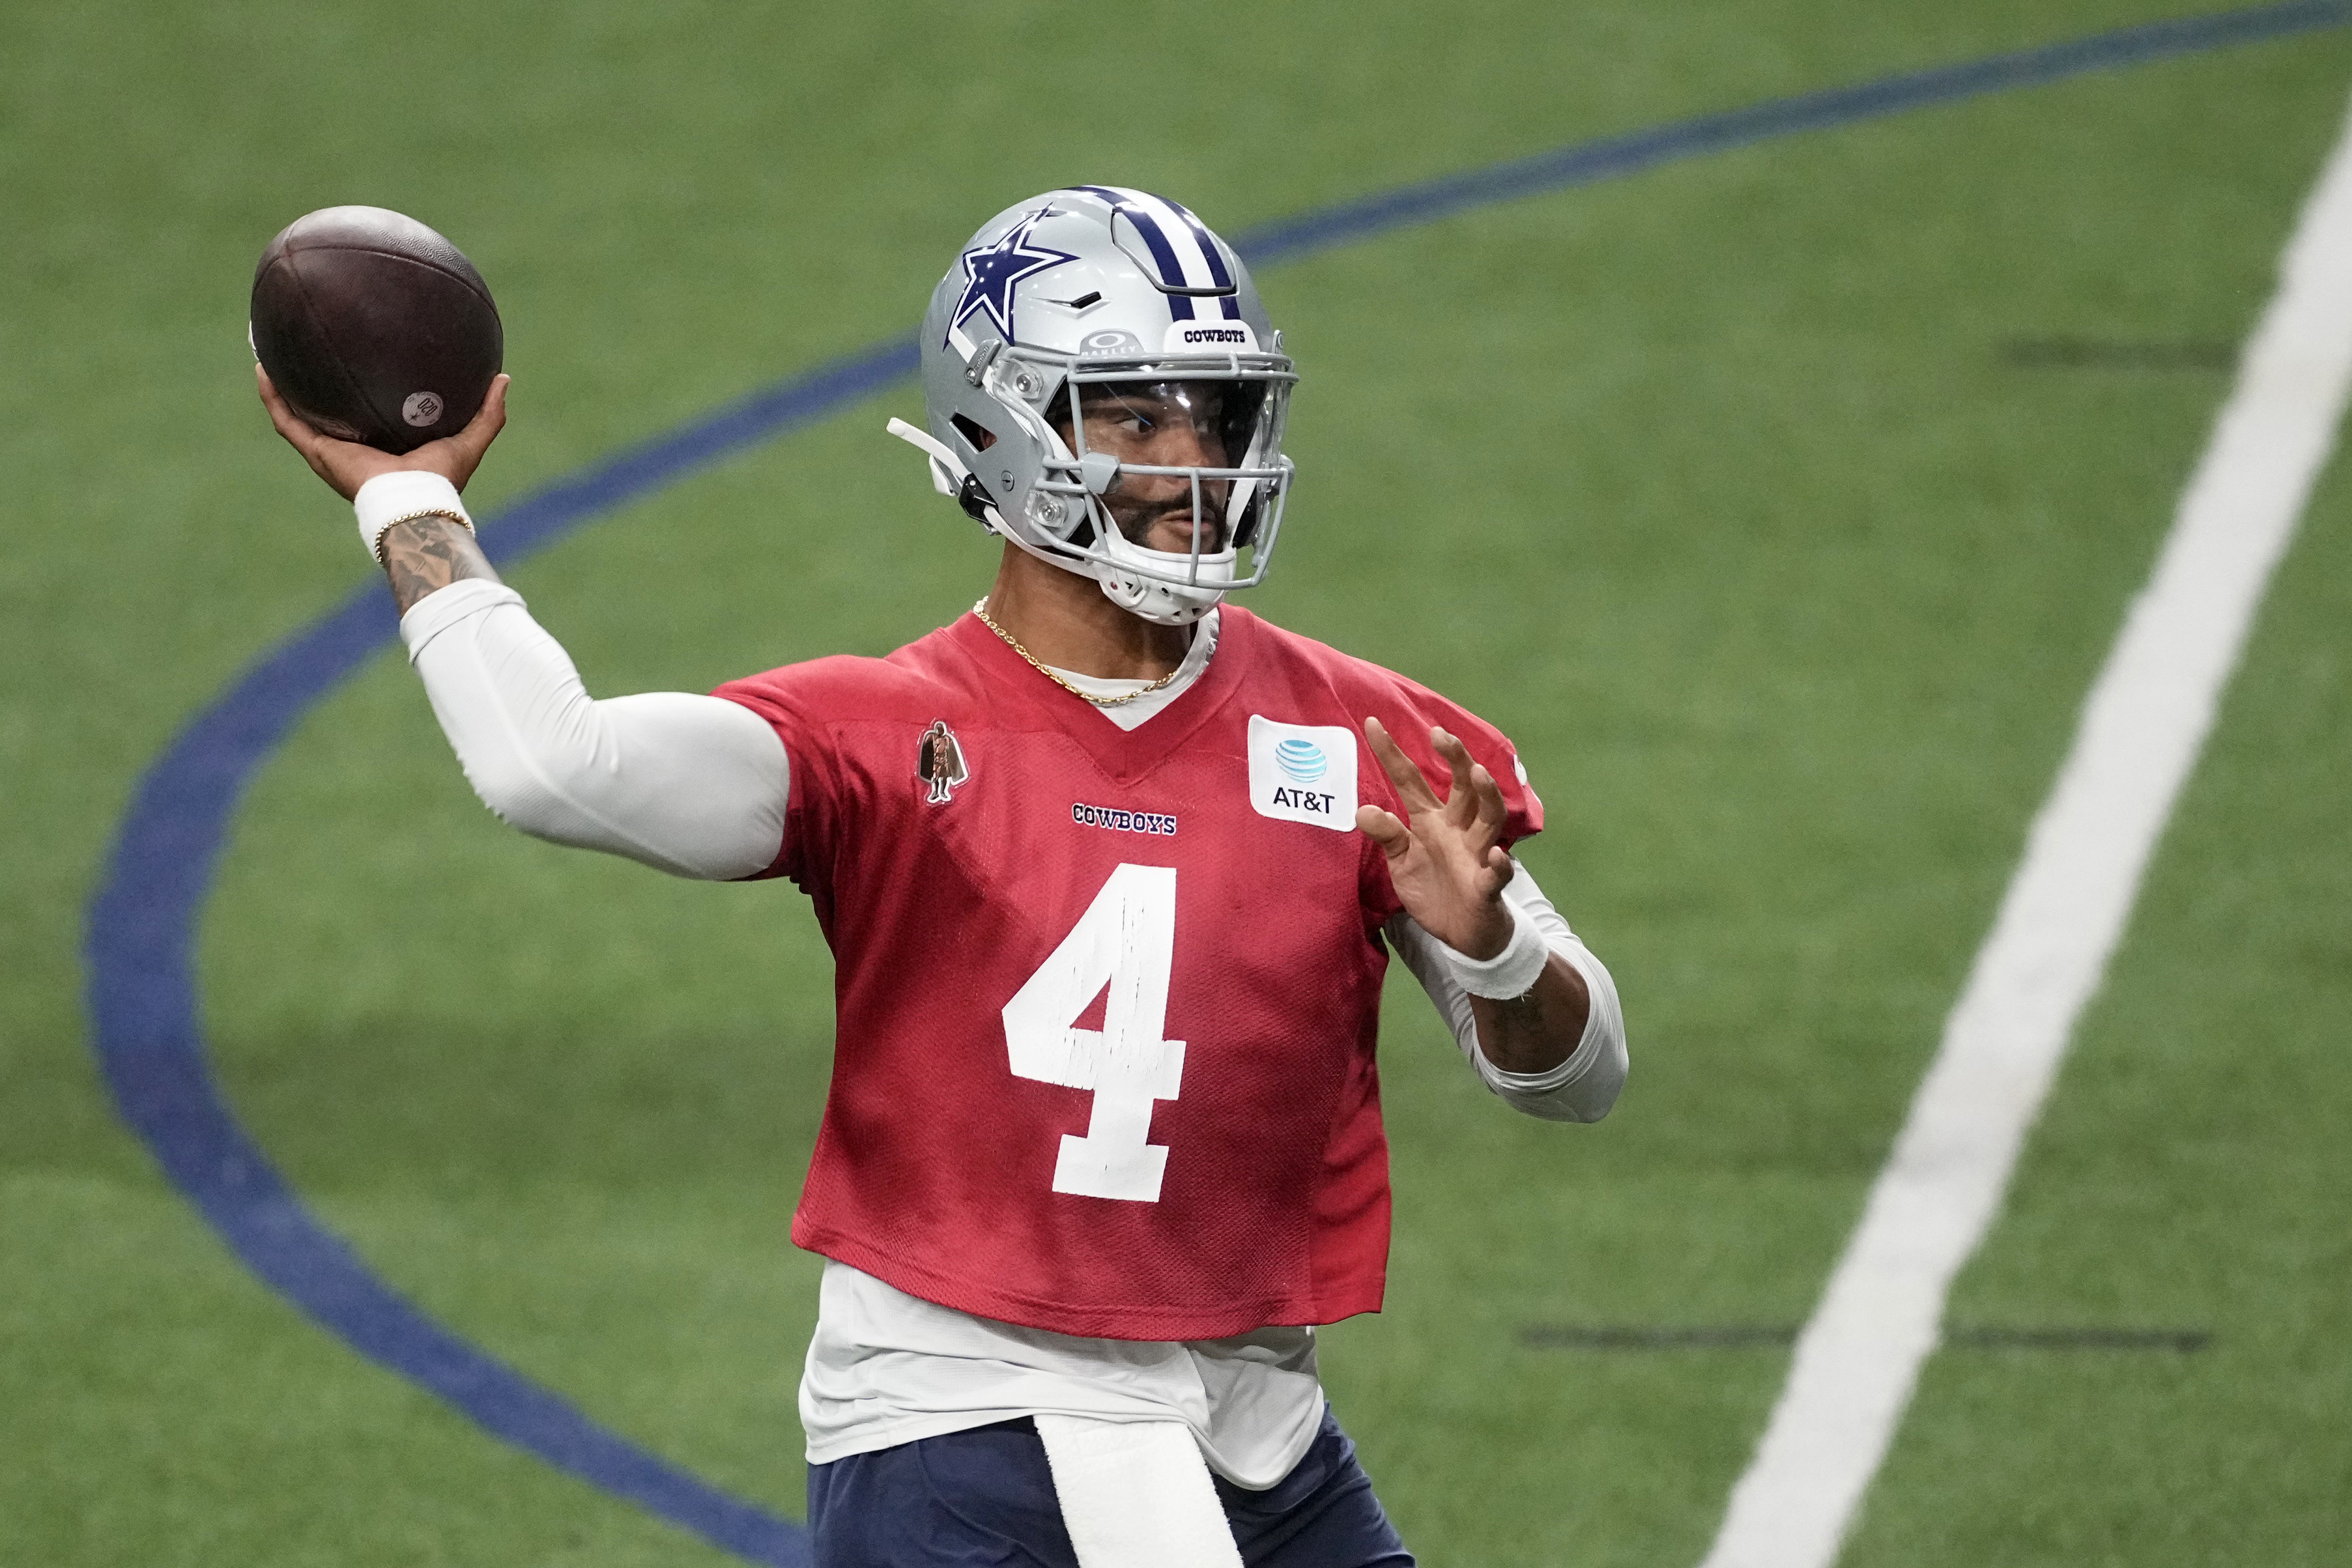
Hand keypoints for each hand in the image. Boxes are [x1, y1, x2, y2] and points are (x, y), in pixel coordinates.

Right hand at [258, 365, 508, 500]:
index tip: (354, 359)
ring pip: (297, 413)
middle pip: (326, 411)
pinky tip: (262, 367)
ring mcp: (330, 451)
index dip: (358, 390)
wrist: (415, 503)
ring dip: (281, 385)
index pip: (365, 413)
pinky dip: (273, 396)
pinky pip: (287, 420)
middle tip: (306, 348)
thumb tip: (503, 377)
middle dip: (314, 384)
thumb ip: (488, 413)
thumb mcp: (469, 439)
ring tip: (269, 352)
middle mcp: (352, 447)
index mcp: (383, 446)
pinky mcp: (317, 453)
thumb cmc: (441, 479)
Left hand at [1356, 716, 1514, 957]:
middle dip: (1455, 758)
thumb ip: (1386, 835)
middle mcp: (1458, 829)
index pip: (1410, 779)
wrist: (1462, 933)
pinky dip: (1498, 864)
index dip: (1392, 753)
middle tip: (1439, 733)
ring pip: (1489, 817)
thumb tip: (1362, 810)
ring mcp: (1476, 854)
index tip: (1371, 723)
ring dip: (1486, 795)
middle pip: (1462, 786)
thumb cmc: (1433, 888)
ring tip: (1477, 774)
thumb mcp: (1401, 861)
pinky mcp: (1488, 886)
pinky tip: (1495, 856)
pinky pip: (1497, 872)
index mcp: (1431, 820)